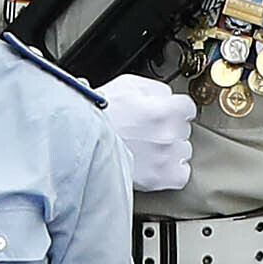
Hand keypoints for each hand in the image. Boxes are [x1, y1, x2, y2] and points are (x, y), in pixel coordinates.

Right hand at [96, 73, 195, 193]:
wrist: (75, 141)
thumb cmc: (95, 114)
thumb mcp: (125, 85)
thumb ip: (155, 89)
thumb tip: (167, 97)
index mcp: (164, 110)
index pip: (187, 108)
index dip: (174, 108)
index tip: (167, 112)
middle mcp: (169, 134)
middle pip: (183, 129)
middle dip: (168, 127)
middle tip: (146, 129)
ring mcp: (165, 158)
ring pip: (183, 150)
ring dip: (169, 148)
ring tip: (146, 147)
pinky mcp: (159, 178)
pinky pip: (181, 174)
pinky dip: (172, 170)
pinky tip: (157, 163)